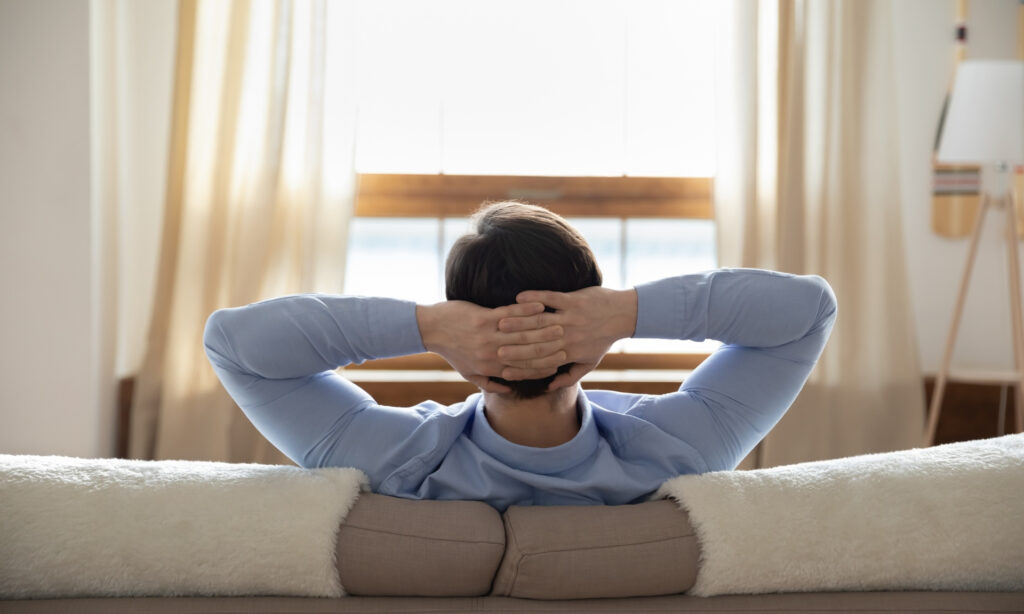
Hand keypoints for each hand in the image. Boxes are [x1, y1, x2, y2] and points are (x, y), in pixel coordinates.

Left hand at [416, 300, 567, 392]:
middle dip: (549, 347)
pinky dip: (526, 310)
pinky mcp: (483, 318)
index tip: (560, 362)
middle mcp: (491, 354)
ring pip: (522, 334)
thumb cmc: (452, 351)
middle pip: (527, 352)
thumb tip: (509, 391)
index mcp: (490, 368)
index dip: (544, 367)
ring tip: (560, 322)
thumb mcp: (469, 373)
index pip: (524, 370)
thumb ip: (490, 383)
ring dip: (543, 327)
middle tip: (567, 341)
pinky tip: (540, 304)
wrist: (431, 329)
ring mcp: (488, 336)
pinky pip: (510, 314)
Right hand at [497, 287, 637, 390]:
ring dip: (519, 322)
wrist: (624, 314)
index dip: (520, 366)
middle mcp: (569, 337)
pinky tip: (518, 297)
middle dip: (513, 345)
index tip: (502, 368)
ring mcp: (571, 317)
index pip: (540, 363)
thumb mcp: (589, 362)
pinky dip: (534, 298)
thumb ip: (569, 376)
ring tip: (500, 323)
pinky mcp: (574, 300)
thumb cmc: (603, 339)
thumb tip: (549, 387)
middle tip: (493, 346)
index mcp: (570, 354)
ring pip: (540, 322)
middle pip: (536, 343)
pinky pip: (551, 298)